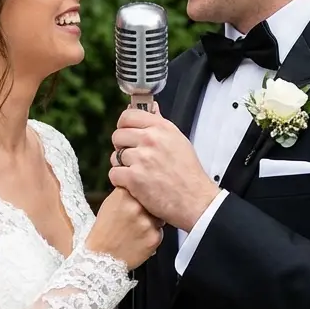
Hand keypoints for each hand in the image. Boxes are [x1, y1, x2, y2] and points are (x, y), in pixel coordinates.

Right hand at [85, 187, 162, 268]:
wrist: (101, 258)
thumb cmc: (104, 231)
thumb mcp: (109, 204)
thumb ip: (126, 191)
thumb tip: (141, 183)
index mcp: (124, 195)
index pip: (143, 184)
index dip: (142, 192)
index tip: (138, 197)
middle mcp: (137, 206)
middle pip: (153, 199)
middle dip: (149, 206)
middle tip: (137, 216)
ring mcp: (147, 222)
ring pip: (159, 216)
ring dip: (152, 221)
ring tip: (136, 229)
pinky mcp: (154, 238)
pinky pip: (160, 232)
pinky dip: (152, 235)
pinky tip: (139, 239)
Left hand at [109, 105, 218, 230]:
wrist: (196, 200)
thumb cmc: (189, 174)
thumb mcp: (179, 141)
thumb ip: (160, 125)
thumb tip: (152, 108)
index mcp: (161, 128)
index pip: (128, 116)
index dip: (124, 126)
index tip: (126, 133)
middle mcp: (150, 139)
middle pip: (118, 136)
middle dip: (122, 147)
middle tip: (133, 158)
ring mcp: (141, 158)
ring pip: (115, 156)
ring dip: (122, 166)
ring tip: (138, 174)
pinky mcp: (134, 178)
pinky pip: (114, 174)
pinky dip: (121, 181)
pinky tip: (134, 185)